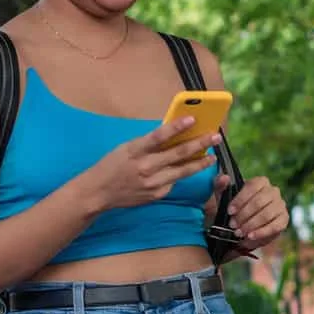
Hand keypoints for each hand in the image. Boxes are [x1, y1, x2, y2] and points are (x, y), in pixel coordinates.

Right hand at [84, 117, 222, 210]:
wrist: (99, 192)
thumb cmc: (112, 165)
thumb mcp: (127, 148)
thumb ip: (148, 143)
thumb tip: (173, 133)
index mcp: (135, 151)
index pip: (159, 136)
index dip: (177, 127)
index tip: (193, 119)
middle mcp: (145, 167)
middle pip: (178, 154)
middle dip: (200, 144)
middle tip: (215, 137)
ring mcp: (153, 183)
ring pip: (183, 171)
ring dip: (200, 163)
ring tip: (212, 156)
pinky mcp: (157, 194)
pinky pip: (173, 181)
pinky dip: (181, 174)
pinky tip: (187, 169)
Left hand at [228, 176, 288, 249]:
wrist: (243, 225)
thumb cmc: (234, 207)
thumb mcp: (222, 196)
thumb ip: (219, 185)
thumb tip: (224, 177)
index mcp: (261, 182)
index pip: (252, 187)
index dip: (240, 200)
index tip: (230, 211)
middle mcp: (273, 191)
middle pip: (259, 202)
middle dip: (244, 215)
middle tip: (232, 225)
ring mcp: (280, 205)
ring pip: (266, 214)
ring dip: (250, 225)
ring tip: (238, 232)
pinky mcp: (283, 220)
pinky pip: (275, 226)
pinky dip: (261, 232)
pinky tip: (250, 237)